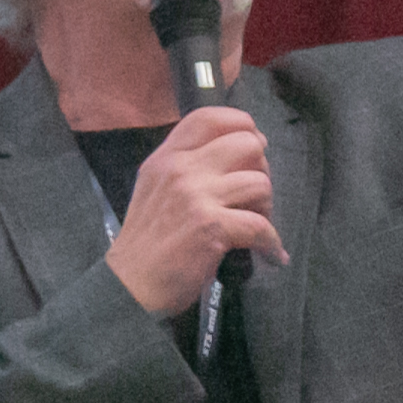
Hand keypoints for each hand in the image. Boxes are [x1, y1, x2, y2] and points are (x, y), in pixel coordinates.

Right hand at [102, 107, 288, 314]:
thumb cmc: (145, 242)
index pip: (208, 117)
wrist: (130, 284)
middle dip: (261, 169)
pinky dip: (272, 243)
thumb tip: (231, 157)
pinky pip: (261, 225)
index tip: (253, 145)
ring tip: (257, 228)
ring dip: (267, 208)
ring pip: (260, 182)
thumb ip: (184, 168)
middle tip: (255, 196)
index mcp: (166, 157)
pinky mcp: (211, 226)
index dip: (241, 123)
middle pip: (247, 143)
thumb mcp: (155, 189)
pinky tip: (269, 254)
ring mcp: (197, 196)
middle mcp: (181, 169)